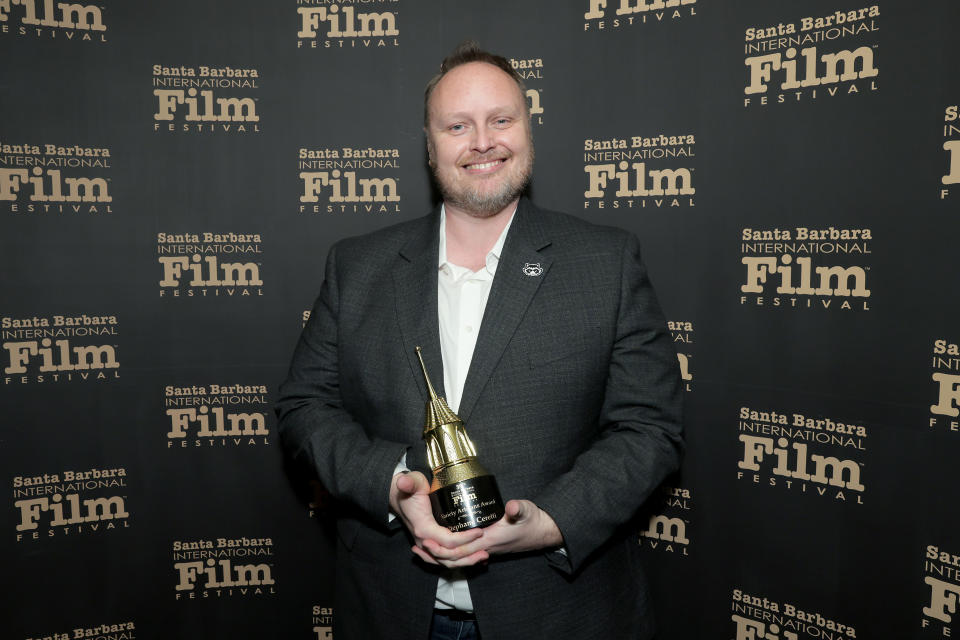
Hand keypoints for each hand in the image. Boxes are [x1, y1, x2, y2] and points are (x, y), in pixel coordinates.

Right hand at [389, 472, 485, 566]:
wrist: (398, 496)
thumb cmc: (409, 488)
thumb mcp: (411, 482)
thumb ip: (409, 482)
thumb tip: (403, 482)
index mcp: (423, 528)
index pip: (448, 541)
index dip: (465, 539)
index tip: (480, 531)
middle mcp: (423, 540)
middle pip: (449, 555)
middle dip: (469, 554)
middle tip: (486, 550)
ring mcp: (425, 544)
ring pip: (446, 561)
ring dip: (465, 561)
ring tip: (482, 557)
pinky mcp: (429, 544)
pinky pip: (442, 559)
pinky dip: (455, 562)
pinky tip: (468, 560)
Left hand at [419, 499, 562, 566]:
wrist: (543, 532)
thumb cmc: (533, 521)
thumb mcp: (527, 511)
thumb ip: (518, 509)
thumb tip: (512, 507)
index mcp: (490, 540)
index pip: (462, 549)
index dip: (444, 547)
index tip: (428, 540)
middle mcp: (485, 548)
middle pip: (456, 557)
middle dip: (436, 553)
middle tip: (418, 544)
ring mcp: (485, 549)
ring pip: (458, 558)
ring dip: (439, 556)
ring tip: (421, 548)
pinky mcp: (485, 545)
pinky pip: (464, 554)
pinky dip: (450, 554)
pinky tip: (441, 546)